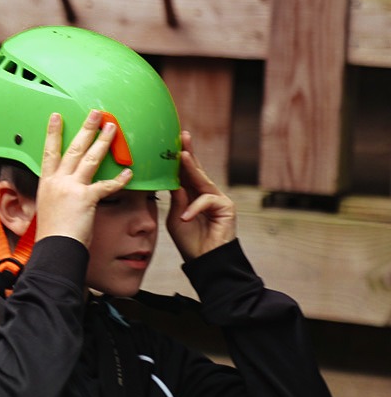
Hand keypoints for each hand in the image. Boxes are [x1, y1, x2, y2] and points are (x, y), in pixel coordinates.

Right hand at [35, 110, 131, 244]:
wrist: (55, 248)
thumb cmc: (53, 233)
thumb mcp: (49, 208)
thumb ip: (59, 195)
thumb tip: (68, 193)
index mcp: (47, 183)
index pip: (50, 152)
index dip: (53, 133)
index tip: (57, 117)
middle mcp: (58, 181)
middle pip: (74, 149)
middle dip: (86, 129)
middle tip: (95, 114)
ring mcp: (72, 188)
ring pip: (91, 159)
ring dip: (103, 141)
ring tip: (112, 128)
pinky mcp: (86, 198)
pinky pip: (107, 186)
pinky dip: (119, 180)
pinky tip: (129, 173)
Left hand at [165, 131, 236, 260]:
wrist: (205, 262)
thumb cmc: (190, 241)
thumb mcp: (175, 218)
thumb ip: (176, 199)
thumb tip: (175, 181)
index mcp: (191, 195)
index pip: (183, 173)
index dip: (178, 159)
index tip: (170, 142)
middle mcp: (205, 193)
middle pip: (196, 170)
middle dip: (188, 152)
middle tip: (183, 135)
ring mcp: (217, 199)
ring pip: (202, 179)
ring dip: (192, 167)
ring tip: (182, 156)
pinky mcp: (226, 207)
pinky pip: (206, 200)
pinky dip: (194, 208)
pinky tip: (186, 218)